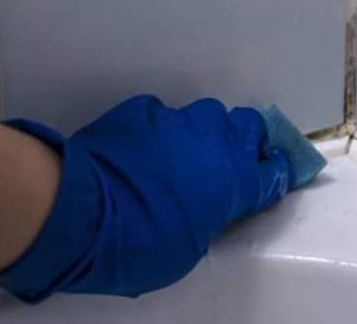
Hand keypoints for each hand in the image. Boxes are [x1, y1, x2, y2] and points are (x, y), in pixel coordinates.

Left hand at [0, 96, 289, 302]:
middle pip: (247, 125)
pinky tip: (144, 152)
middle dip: (245, 141)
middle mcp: (214, 139)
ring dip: (203, 134)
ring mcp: (177, 119)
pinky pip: (163, 117)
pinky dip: (161, 132)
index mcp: (233, 177)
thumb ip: (212, 213)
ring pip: (205, 117)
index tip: (273, 177)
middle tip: (231, 163)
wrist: (81, 210)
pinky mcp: (143, 110)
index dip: (275, 172)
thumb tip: (209, 202)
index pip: (273, 167)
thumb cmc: (140, 243)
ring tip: (184, 157)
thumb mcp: (191, 245)